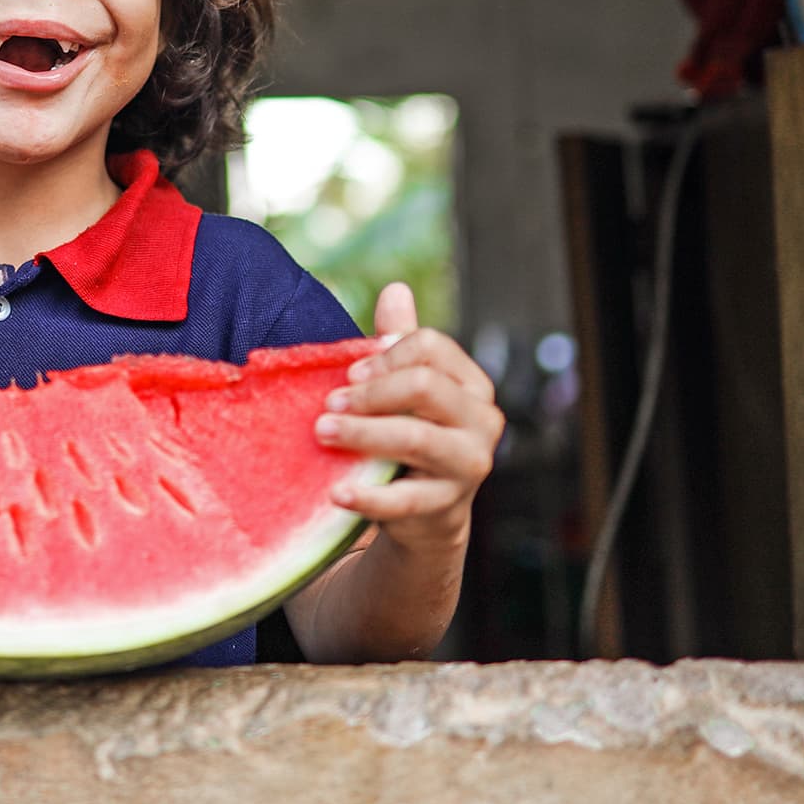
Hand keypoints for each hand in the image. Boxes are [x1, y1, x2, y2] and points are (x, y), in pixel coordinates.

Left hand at [312, 283, 502, 552]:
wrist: (425, 515)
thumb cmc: (410, 435)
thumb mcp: (405, 390)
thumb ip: (399, 344)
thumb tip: (395, 288)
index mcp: (472, 385)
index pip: (432, 347)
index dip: (385, 355)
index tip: (350, 372)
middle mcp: (482, 421)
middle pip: (424, 386)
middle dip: (370, 392)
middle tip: (329, 404)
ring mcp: (469, 465)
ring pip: (415, 437)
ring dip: (361, 433)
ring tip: (321, 432)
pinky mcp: (447, 507)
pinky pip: (404, 499)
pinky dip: (367, 496)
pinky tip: (335, 492)